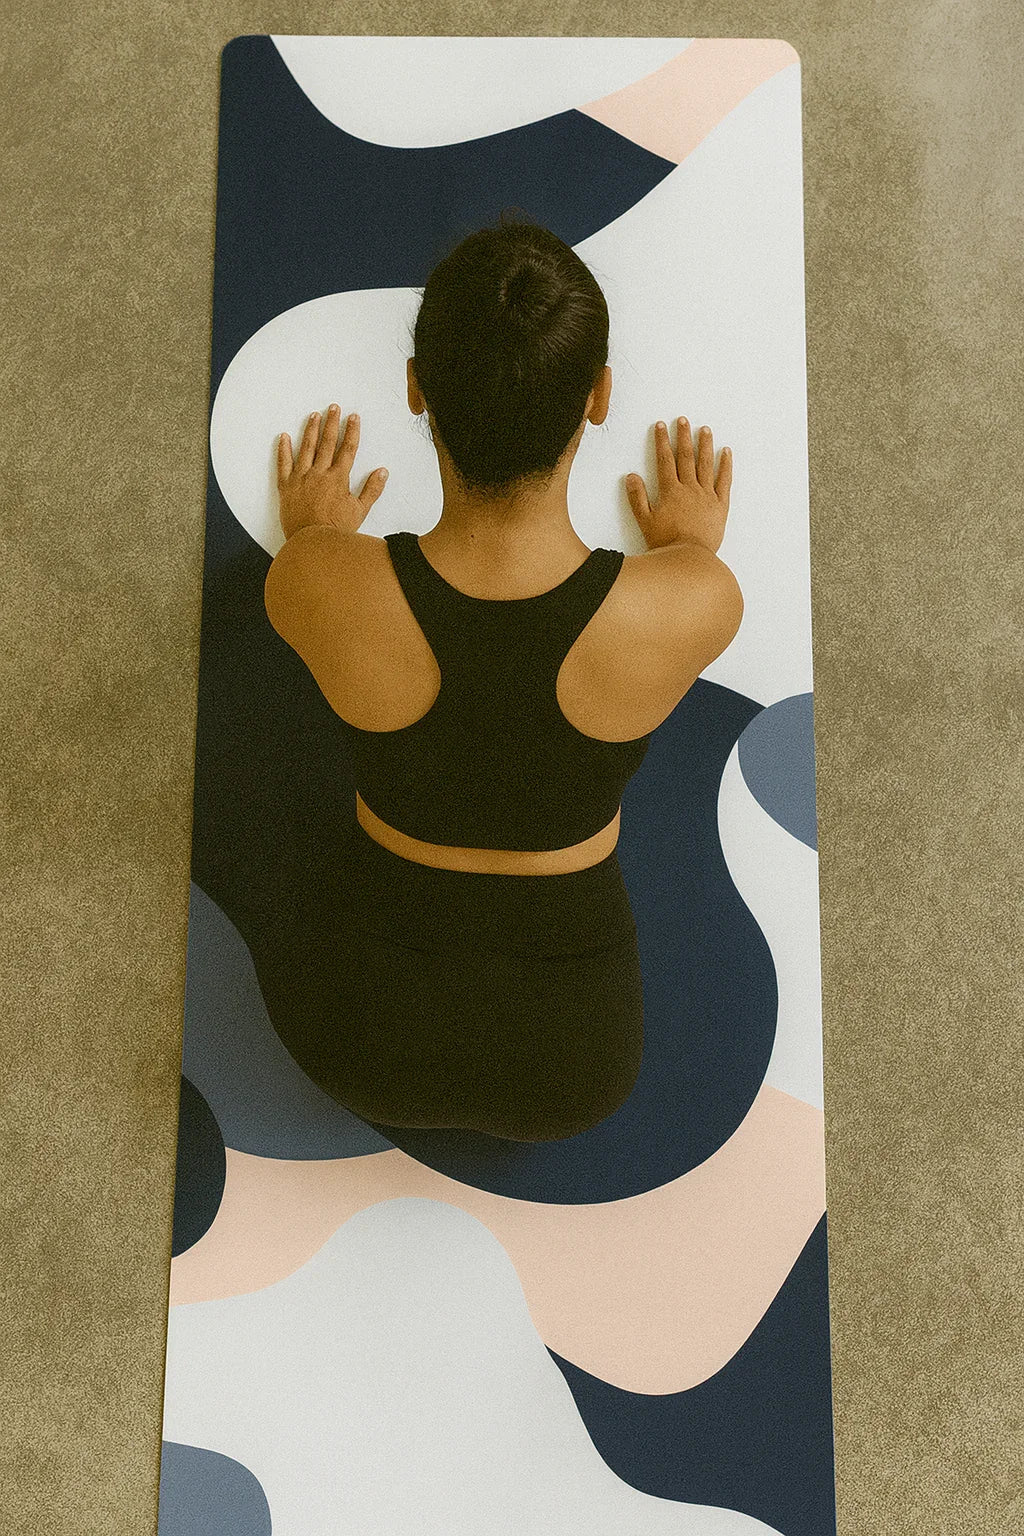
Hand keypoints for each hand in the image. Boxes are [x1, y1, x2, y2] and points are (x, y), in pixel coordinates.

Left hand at [277, 404, 388, 539]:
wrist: (312, 543)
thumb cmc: (336, 530)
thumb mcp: (360, 511)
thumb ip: (372, 490)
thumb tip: (382, 472)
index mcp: (338, 478)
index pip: (347, 449)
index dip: (351, 431)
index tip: (353, 417)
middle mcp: (319, 473)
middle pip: (327, 442)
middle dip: (331, 423)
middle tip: (333, 407)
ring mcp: (301, 478)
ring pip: (306, 448)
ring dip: (311, 430)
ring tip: (314, 415)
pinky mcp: (286, 486)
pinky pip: (283, 463)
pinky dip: (283, 449)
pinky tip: (284, 436)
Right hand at [625, 418, 731, 554]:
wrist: (689, 558)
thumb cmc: (666, 543)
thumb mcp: (645, 521)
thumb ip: (637, 498)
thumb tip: (631, 477)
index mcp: (671, 491)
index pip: (665, 460)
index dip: (662, 441)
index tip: (661, 426)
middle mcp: (690, 489)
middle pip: (686, 457)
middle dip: (683, 437)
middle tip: (683, 420)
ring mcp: (707, 496)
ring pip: (706, 465)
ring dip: (705, 445)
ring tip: (705, 429)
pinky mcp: (720, 506)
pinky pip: (725, 481)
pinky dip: (725, 466)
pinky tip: (726, 452)